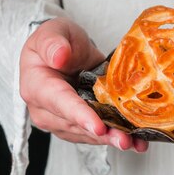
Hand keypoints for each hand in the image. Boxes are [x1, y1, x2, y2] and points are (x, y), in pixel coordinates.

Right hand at [19, 17, 147, 152]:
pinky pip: (95, 134)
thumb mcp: (54, 31)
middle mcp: (45, 109)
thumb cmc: (58, 40)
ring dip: (111, 139)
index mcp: (37, 86)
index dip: (80, 115)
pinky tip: (137, 142)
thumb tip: (59, 57)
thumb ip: (53, 43)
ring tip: (135, 143)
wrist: (65, 50)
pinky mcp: (76, 125)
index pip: (60, 103)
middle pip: (76, 125)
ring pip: (87, 134)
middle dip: (102, 134)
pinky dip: (115, 137)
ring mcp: (60, 120)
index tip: (98, 126)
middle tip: (125, 140)